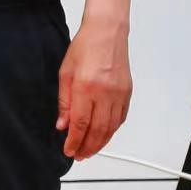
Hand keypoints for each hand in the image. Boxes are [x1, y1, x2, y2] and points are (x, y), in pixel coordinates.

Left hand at [58, 19, 131, 158]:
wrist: (107, 33)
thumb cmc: (84, 48)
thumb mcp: (65, 73)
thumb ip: (64, 101)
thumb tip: (62, 125)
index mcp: (86, 87)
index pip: (80, 123)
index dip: (74, 141)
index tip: (69, 150)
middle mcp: (105, 93)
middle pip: (98, 130)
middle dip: (88, 147)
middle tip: (79, 155)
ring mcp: (119, 94)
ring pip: (111, 127)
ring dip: (100, 143)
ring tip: (89, 151)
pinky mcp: (128, 93)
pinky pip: (120, 118)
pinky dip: (111, 130)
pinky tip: (103, 136)